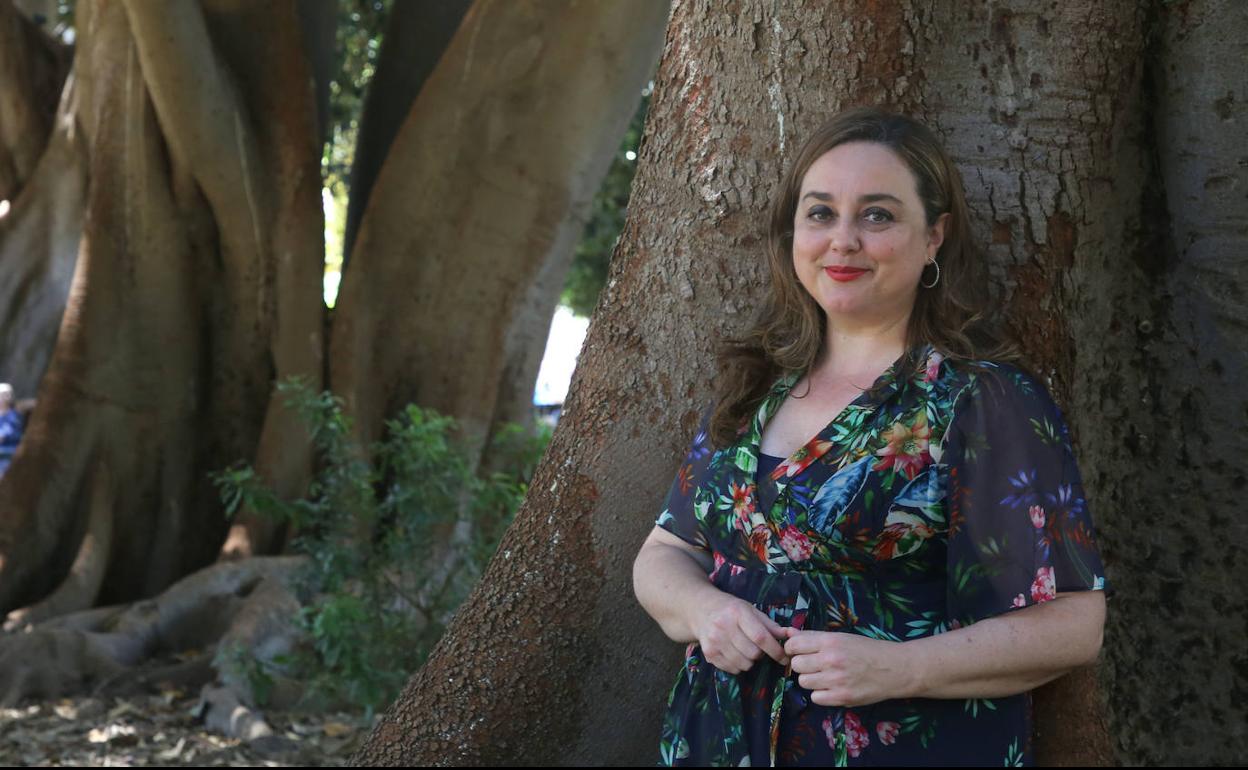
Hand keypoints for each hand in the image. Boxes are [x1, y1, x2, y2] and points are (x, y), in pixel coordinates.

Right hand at [690, 594, 789, 674]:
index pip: (760, 637)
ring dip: (750, 661)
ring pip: (744, 664)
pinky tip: (734, 653)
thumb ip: (770, 625)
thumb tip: (791, 635)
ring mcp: (714, 641)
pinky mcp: (708, 653)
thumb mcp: (750, 610)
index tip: (785, 658)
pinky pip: (732, 669)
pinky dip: (738, 665)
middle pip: (753, 653)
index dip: (775, 650)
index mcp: (737, 612)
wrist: (701, 610)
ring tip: (745, 649)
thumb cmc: (731, 609)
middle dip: (761, 654)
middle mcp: (723, 626)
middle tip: (758, 647)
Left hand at [782, 628, 911, 705]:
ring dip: (811, 680)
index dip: (792, 649)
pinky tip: (831, 688)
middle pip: (796, 664)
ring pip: (803, 682)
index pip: (793, 644)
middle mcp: (831, 659)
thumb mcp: (841, 637)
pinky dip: (820, 694)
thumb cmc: (866, 650)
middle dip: (802, 665)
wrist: (894, 668)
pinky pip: (815, 697)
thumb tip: (787, 632)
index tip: (799, 652)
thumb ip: (812, 636)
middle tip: (814, 665)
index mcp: (830, 641)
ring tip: (824, 676)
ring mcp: (836, 680)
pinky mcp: (842, 697)